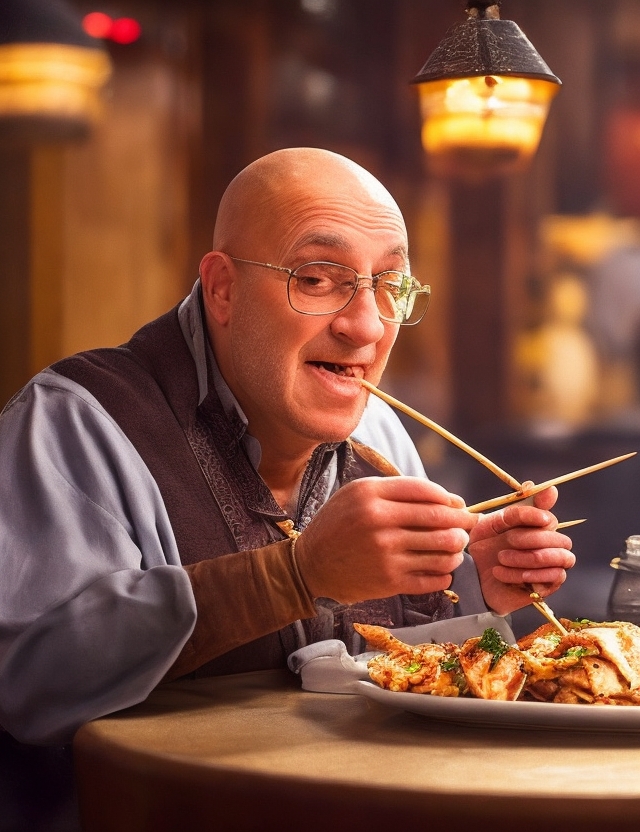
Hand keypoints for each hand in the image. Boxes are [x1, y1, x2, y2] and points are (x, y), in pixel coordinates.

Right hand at [293, 476, 478, 603]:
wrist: (311, 565)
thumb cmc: (338, 525)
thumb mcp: (357, 494)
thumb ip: (397, 491)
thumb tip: (448, 500)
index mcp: (371, 495)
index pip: (426, 491)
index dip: (449, 498)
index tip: (458, 505)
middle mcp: (379, 522)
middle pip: (439, 519)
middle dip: (462, 522)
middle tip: (469, 526)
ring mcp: (386, 553)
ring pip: (443, 550)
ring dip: (457, 550)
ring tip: (455, 549)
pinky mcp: (389, 580)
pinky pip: (434, 578)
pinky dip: (445, 574)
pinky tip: (441, 570)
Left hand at [467, 486, 575, 614]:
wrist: (472, 577)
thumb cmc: (484, 547)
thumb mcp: (493, 524)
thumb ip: (515, 509)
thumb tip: (538, 486)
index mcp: (537, 527)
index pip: (550, 517)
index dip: (541, 515)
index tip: (531, 518)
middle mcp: (550, 545)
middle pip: (560, 539)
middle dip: (533, 539)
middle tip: (508, 540)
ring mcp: (553, 566)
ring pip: (561, 558)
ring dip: (529, 558)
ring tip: (502, 559)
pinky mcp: (548, 587)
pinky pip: (552, 578)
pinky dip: (525, 575)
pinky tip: (502, 574)